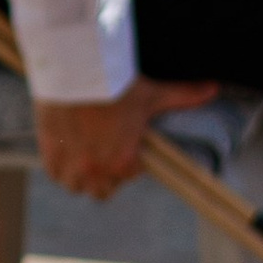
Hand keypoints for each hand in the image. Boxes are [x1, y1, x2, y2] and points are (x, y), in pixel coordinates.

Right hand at [32, 75, 217, 199]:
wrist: (74, 71)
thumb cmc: (115, 83)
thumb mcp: (151, 93)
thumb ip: (182, 96)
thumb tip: (213, 88)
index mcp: (124, 161)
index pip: (129, 177)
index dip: (129, 163)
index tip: (124, 148)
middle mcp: (97, 170)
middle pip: (101, 191)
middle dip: (105, 178)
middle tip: (104, 155)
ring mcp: (71, 163)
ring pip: (76, 187)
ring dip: (80, 178)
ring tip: (82, 158)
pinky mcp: (50, 152)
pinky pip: (55, 174)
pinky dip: (60, 168)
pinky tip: (65, 153)